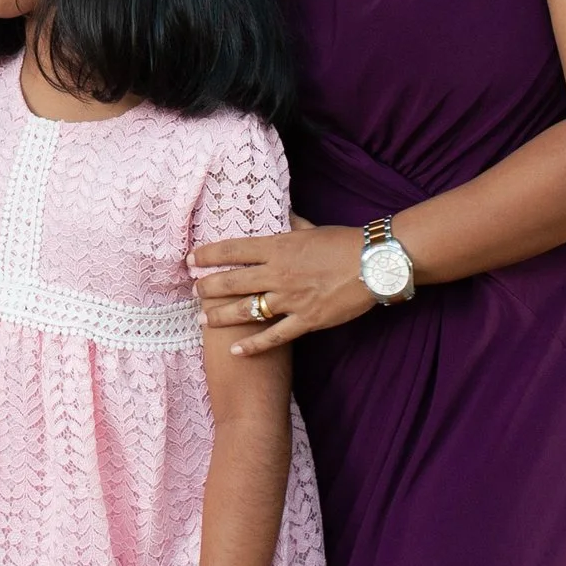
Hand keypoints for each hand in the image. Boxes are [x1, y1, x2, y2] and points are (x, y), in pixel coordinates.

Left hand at [191, 214, 377, 355]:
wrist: (374, 263)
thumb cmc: (344, 241)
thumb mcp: (311, 227)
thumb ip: (291, 224)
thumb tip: (282, 214)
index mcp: (278, 247)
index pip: (233, 250)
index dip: (208, 254)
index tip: (191, 259)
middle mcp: (278, 273)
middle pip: (232, 281)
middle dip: (207, 286)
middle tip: (193, 290)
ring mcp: (291, 298)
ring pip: (246, 310)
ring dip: (220, 315)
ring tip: (202, 319)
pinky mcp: (306, 320)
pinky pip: (274, 336)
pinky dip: (253, 345)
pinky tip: (236, 350)